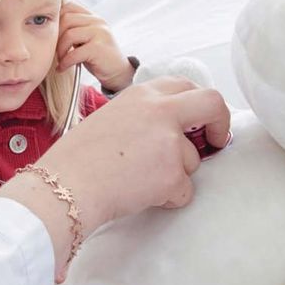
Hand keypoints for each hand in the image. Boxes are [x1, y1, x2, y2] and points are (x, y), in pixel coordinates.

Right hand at [0, 78, 229, 280]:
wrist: (63, 186)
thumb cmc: (78, 158)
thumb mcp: (111, 118)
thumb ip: (144, 118)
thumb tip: (170, 133)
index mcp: (141, 94)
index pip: (185, 86)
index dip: (198, 105)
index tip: (201, 121)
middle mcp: (159, 111)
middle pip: (212, 104)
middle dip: (221, 124)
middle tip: (216, 142)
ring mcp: (169, 142)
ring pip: (192, 160)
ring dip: (174, 175)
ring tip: (136, 179)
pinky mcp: (173, 174)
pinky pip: (184, 191)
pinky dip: (168, 198)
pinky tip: (138, 194)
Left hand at [56, 1, 133, 91]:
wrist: (118, 72)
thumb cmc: (97, 56)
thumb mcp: (85, 38)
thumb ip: (74, 28)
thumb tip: (48, 24)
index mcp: (93, 17)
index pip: (70, 6)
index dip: (57, 18)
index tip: (53, 34)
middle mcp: (98, 21)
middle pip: (66, 18)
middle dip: (56, 36)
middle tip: (55, 50)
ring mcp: (100, 33)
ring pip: (69, 34)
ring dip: (60, 50)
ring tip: (60, 59)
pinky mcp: (99, 48)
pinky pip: (74, 53)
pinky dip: (65, 62)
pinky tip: (63, 68)